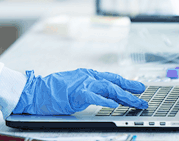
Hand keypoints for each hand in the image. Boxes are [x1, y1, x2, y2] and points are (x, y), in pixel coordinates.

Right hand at [12, 68, 146, 115]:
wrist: (35, 91)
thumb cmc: (52, 91)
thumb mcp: (74, 85)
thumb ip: (88, 88)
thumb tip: (102, 95)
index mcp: (86, 74)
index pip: (111, 77)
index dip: (126, 82)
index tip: (138, 87)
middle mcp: (86, 76)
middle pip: (114, 82)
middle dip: (130, 90)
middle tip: (143, 95)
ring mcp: (82, 83)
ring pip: (109, 88)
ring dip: (124, 96)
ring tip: (136, 102)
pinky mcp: (76, 93)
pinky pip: (95, 96)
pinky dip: (106, 100)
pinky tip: (115, 105)